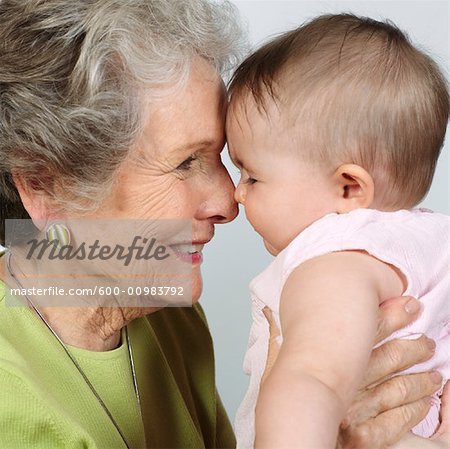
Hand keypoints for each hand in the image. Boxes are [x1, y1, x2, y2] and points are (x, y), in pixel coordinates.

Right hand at [261, 297, 440, 448]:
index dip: (391, 316)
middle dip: (412, 347)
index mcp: (327, 361)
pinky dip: (413, 413)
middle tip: (429, 342)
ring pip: (397, 390)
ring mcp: (355, 412)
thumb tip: (270, 314)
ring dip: (420, 381)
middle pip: (387, 358)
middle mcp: (344, 383)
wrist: (287, 439)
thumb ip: (277, 339)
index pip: (366, 332)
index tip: (410, 305)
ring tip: (436, 373)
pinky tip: (424, 404)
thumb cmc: (281, 402)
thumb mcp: (273, 366)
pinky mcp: (363, 438)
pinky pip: (396, 424)